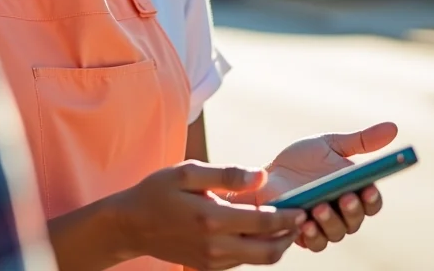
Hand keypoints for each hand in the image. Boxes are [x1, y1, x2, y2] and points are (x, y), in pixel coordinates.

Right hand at [114, 161, 306, 269]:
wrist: (130, 225)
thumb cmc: (158, 192)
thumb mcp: (188, 172)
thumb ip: (226, 174)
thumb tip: (262, 175)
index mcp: (212, 219)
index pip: (264, 223)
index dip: (289, 216)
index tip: (303, 206)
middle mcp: (215, 246)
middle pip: (268, 252)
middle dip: (290, 236)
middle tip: (301, 220)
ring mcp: (211, 261)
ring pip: (257, 260)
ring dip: (276, 244)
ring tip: (285, 225)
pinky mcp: (208, 267)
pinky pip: (242, 262)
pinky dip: (257, 250)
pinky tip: (259, 232)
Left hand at [257, 121, 398, 252]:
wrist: (268, 173)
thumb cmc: (302, 160)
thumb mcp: (330, 144)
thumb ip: (361, 141)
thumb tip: (393, 127)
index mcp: (354, 192)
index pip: (372, 203)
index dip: (373, 198)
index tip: (368, 188)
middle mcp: (342, 213)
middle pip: (356, 220)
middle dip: (353, 210)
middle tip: (345, 197)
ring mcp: (324, 226)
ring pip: (337, 233)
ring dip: (331, 222)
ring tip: (319, 207)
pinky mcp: (303, 236)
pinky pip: (314, 243)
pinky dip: (313, 235)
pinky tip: (305, 222)